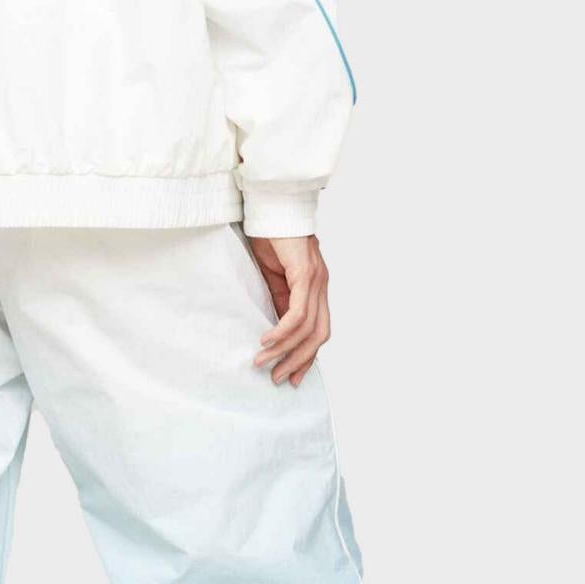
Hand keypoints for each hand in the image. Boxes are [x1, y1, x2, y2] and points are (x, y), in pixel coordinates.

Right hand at [248, 233, 330, 386]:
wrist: (271, 206)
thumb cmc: (269, 236)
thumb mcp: (271, 276)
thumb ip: (278, 300)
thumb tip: (274, 329)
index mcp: (314, 288)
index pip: (318, 331)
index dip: (306, 356)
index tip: (292, 378)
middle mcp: (321, 286)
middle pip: (319, 335)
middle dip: (298, 360)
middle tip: (278, 378)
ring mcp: (316, 280)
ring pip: (308, 328)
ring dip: (285, 350)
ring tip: (264, 362)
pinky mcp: (305, 273)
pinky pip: (298, 312)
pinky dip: (283, 330)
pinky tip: (267, 341)